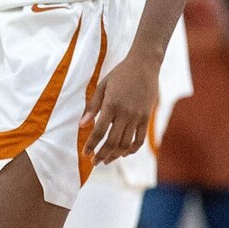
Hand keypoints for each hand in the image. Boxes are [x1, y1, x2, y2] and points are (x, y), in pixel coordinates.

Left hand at [81, 49, 160, 164]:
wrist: (144, 65)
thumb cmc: (119, 74)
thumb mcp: (102, 86)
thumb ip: (92, 107)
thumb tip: (82, 125)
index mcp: (111, 104)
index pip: (99, 131)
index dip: (91, 145)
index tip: (85, 154)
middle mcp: (125, 113)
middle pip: (112, 141)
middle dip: (102, 154)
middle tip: (94, 162)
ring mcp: (138, 117)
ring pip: (126, 143)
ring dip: (115, 155)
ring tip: (107, 160)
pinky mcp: (147, 118)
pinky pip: (140, 139)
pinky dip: (132, 149)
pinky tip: (123, 153)